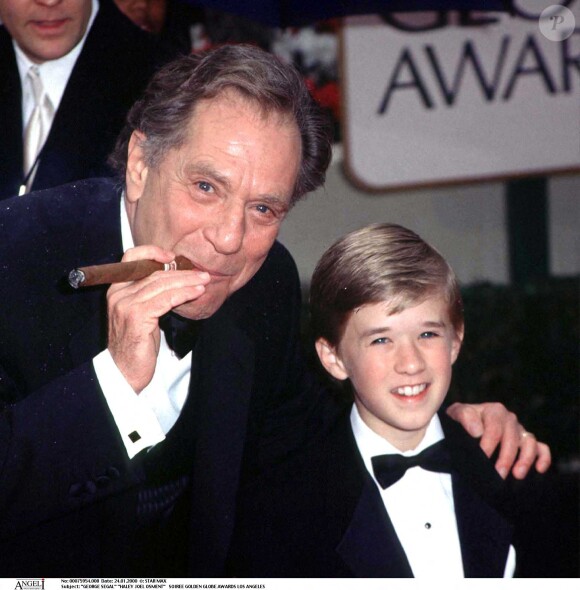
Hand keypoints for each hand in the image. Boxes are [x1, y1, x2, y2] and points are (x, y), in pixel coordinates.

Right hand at [106, 245, 209, 392]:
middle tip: (203, 274)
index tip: (173, 257)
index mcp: (117, 289)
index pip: (131, 258)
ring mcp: (125, 305)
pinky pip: (165, 300)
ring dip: (187, 282)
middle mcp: (118, 293)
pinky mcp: (136, 317)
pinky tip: (197, 293)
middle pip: (154, 272)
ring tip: (205, 281)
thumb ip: (151, 294)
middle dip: (182, 272)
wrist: (124, 372)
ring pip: (162, 284)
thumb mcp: (143, 313)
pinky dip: (184, 294)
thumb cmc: (137, 344)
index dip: (153, 252)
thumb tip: (177, 278)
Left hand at [446, 402, 551, 479]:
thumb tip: (477, 431)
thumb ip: (464, 417)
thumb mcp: (456, 414)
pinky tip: (539, 469)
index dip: (489, 445)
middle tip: (498, 474)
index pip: (494, 429)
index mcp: (494, 411)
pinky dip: (543, 457)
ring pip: (529, 442)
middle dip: (506, 458)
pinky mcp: (527, 441)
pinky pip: (541, 448)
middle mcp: (509, 419)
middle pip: (512, 438)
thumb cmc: (460, 421)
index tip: (482, 458)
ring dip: (525, 459)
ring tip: (517, 474)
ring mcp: (520, 430)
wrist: (463, 426)